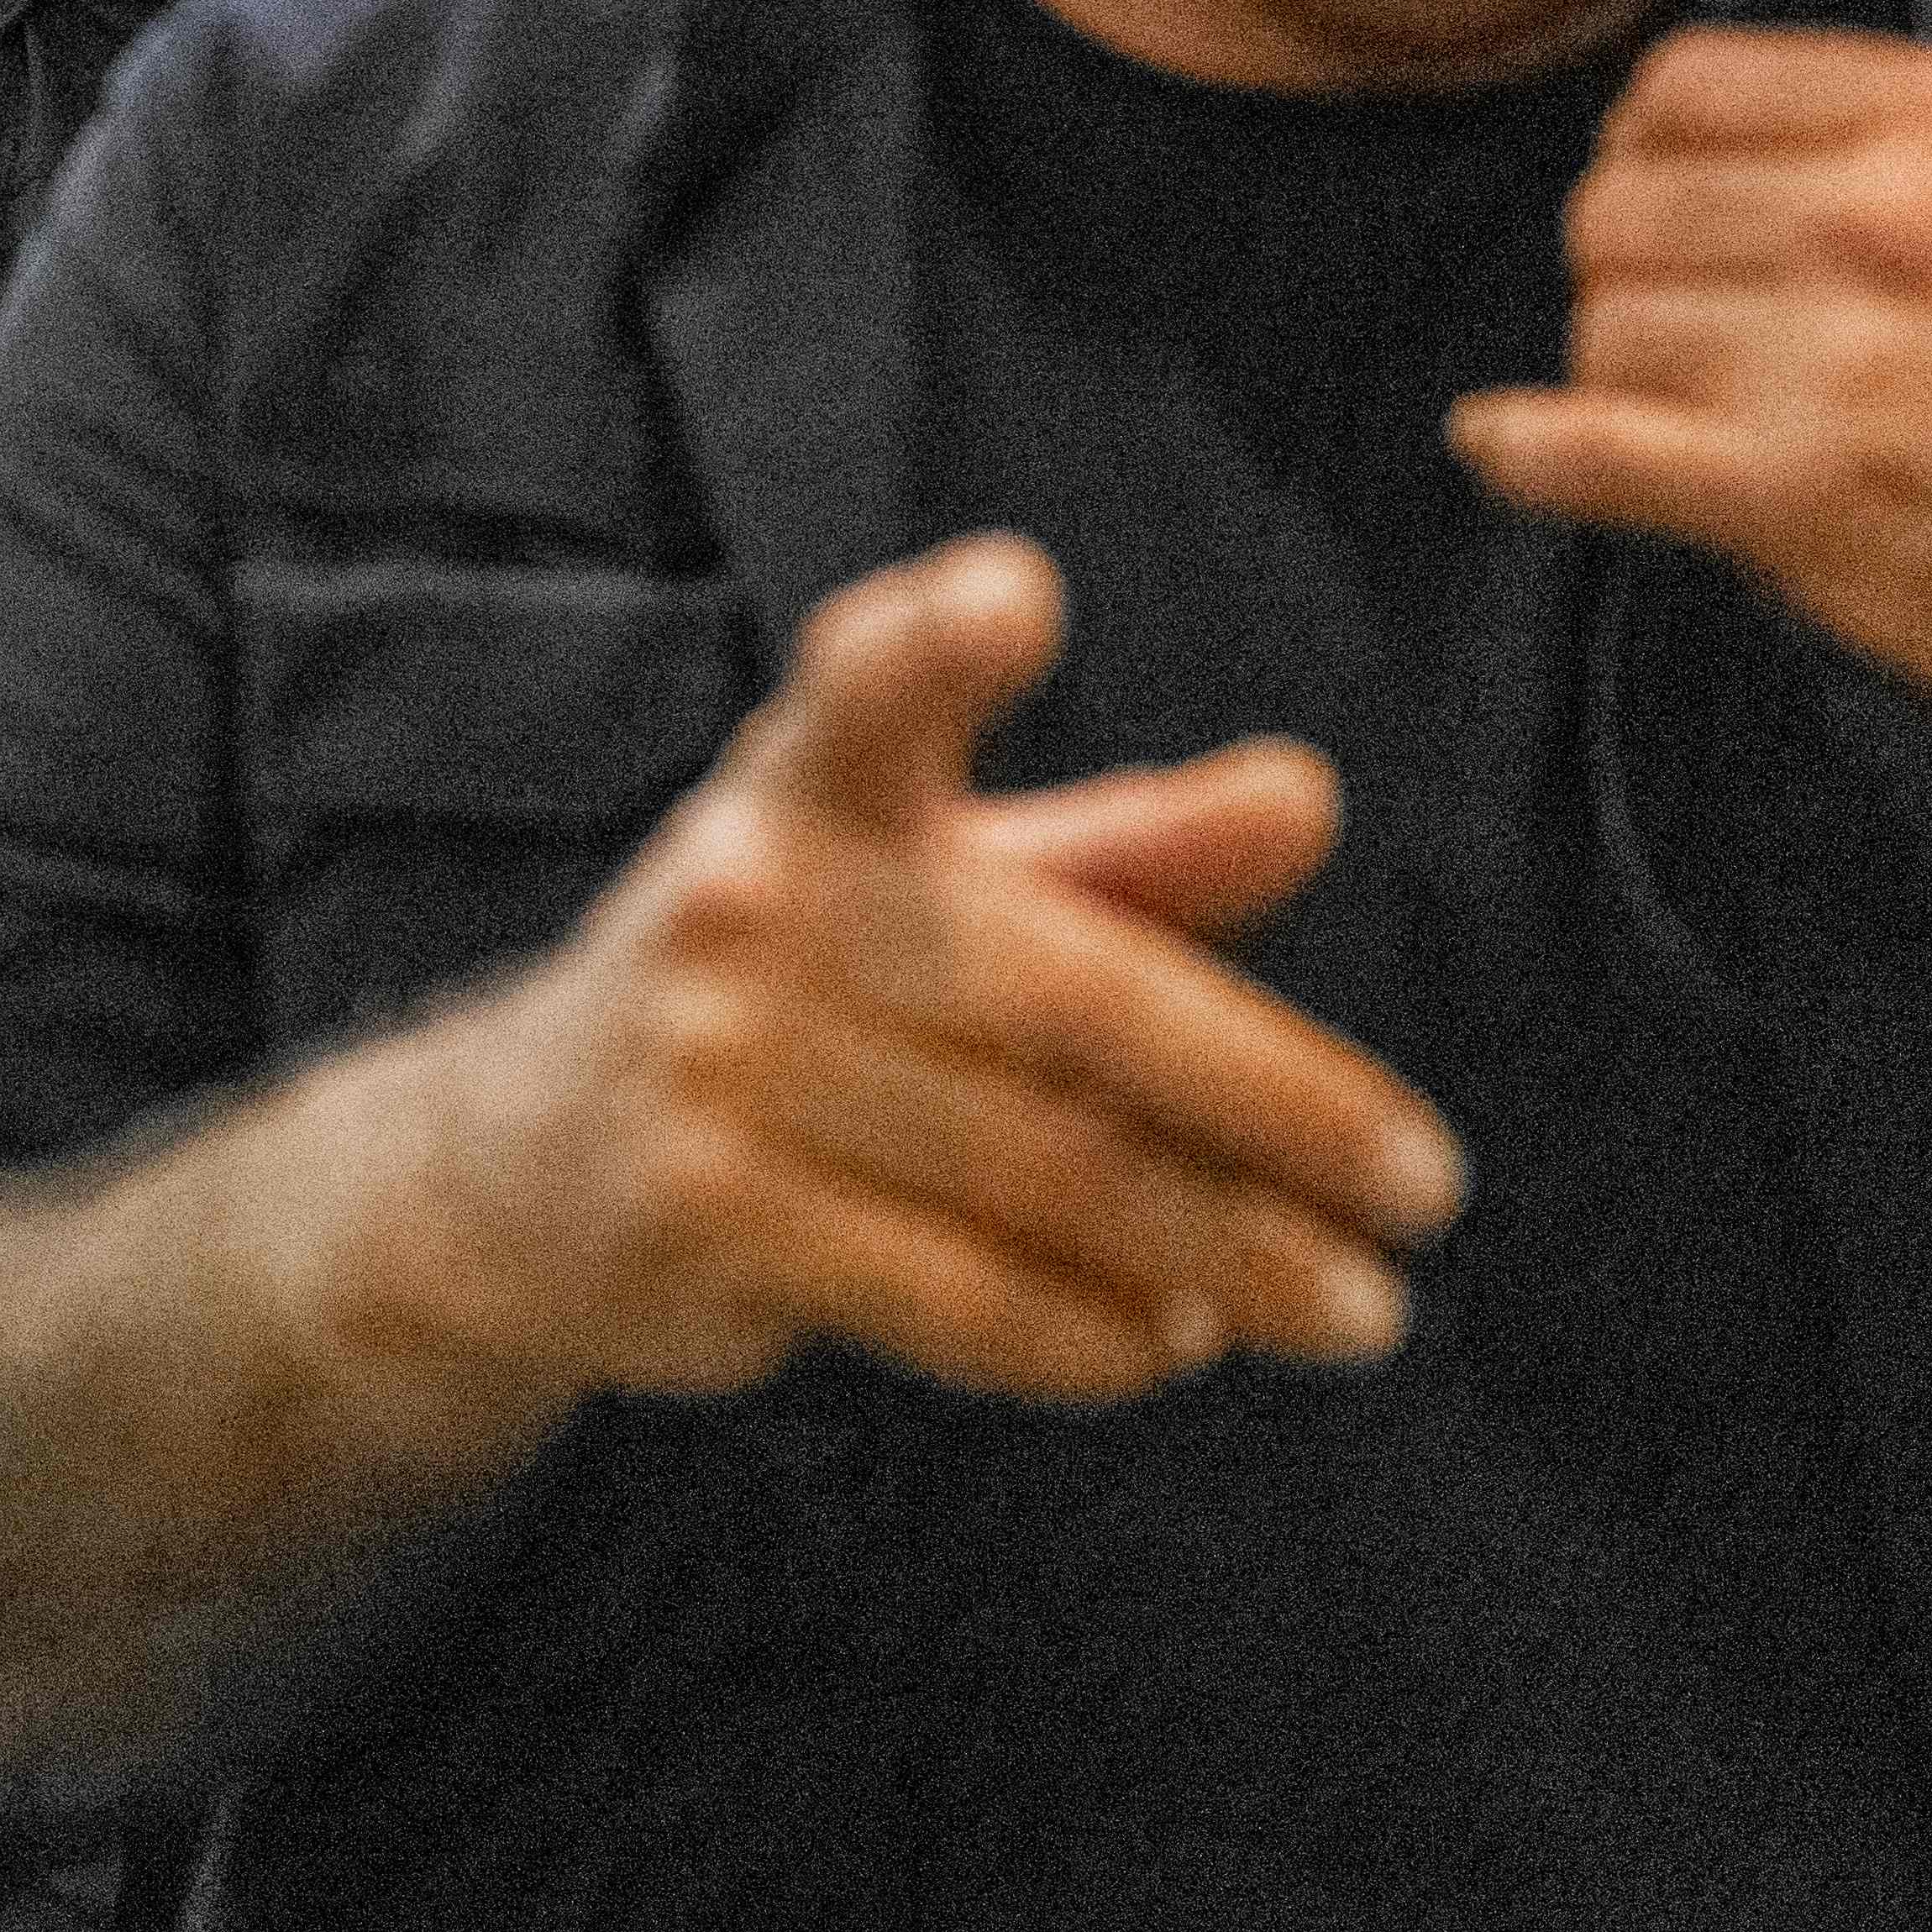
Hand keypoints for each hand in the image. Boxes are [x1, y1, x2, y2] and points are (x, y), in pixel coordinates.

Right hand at [369, 534, 1467, 1415]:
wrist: (508, 1166)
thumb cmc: (780, 999)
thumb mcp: (927, 890)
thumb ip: (1121, 854)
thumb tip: (1301, 800)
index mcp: (809, 789)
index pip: (862, 688)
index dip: (930, 644)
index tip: (1014, 593)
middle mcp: (748, 900)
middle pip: (1068, 998)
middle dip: (1277, 1106)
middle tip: (1424, 1186)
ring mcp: (712, 1060)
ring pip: (1038, 1172)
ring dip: (1226, 1256)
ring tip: (1353, 1305)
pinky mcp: (701, 1209)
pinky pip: (952, 1291)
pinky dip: (1088, 1335)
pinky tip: (1168, 1338)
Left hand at [1455, 26, 1931, 738]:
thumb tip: (1750, 151)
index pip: (1683, 89)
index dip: (1651, 151)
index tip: (1672, 199)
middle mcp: (1887, 219)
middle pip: (1618, 210)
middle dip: (1632, 273)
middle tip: (1687, 331)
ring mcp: (1843, 358)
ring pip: (1601, 329)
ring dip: (1619, 376)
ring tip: (1691, 413)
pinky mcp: (1811, 498)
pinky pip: (1587, 449)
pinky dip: (1530, 452)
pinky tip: (1506, 447)